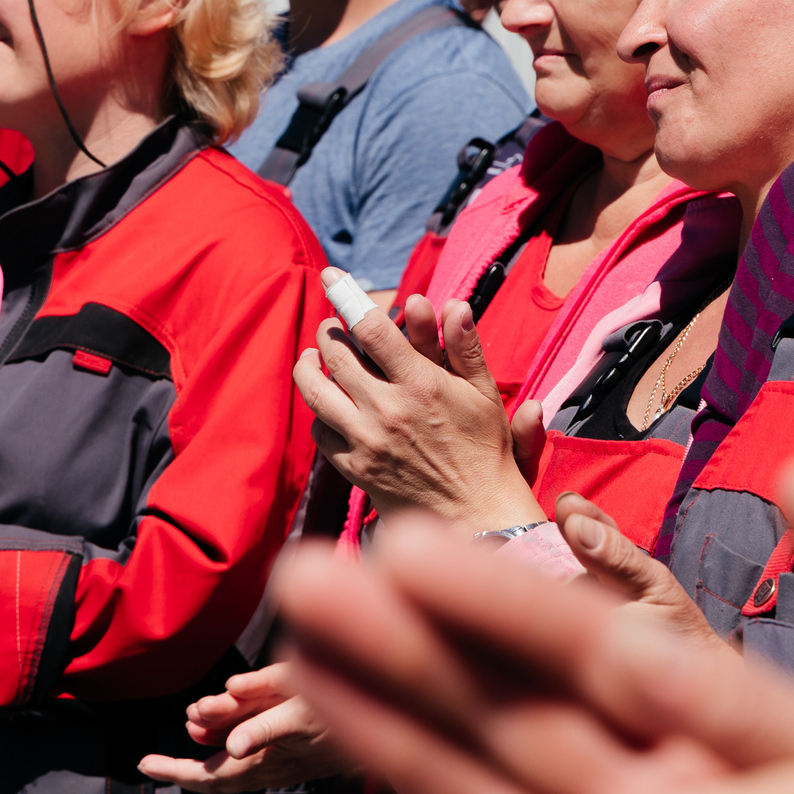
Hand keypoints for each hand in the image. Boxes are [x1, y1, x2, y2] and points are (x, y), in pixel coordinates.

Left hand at [293, 294, 540, 533]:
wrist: (476, 517)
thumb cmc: (485, 452)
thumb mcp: (484, 396)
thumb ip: (465, 348)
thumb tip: (454, 303)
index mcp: (421, 385)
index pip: (372, 330)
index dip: (346, 297)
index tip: (331, 276)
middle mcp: (388, 410)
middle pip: (334, 355)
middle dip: (326, 332)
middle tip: (329, 327)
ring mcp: (366, 441)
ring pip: (316, 392)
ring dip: (308, 366)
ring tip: (311, 357)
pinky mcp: (355, 469)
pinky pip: (320, 431)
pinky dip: (319, 412)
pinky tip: (328, 404)